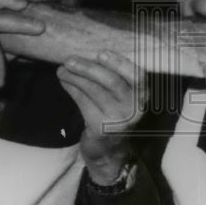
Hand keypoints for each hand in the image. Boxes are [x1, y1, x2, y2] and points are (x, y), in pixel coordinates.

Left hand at [57, 51, 146, 183]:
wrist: (110, 150)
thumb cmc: (115, 114)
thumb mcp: (124, 98)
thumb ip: (116, 78)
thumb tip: (90, 54)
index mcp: (143, 96)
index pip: (137, 76)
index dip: (119, 63)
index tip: (100, 53)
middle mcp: (134, 108)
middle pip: (112, 82)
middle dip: (88, 68)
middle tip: (70, 60)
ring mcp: (118, 120)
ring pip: (94, 91)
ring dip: (75, 77)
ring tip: (63, 69)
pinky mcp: (101, 129)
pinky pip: (84, 103)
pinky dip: (72, 90)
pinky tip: (65, 82)